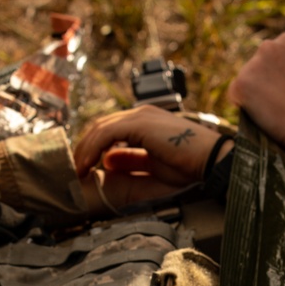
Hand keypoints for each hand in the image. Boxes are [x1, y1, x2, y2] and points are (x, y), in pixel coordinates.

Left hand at [74, 105, 232, 206]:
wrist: (211, 160)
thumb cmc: (189, 165)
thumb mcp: (152, 165)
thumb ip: (130, 160)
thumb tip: (107, 161)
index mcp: (145, 122)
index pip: (109, 129)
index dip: (92, 147)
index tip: (83, 167)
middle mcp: (140, 114)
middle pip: (100, 126)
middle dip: (83, 147)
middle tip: (73, 169)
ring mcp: (140, 116)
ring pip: (99, 128)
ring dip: (84, 150)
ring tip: (77, 171)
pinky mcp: (140, 123)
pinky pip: (106, 134)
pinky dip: (92, 150)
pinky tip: (87, 166)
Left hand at [227, 32, 284, 167]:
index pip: (280, 55)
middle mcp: (267, 47)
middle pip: (262, 65)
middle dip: (269, 81)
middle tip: (281, 102)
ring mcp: (251, 66)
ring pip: (249, 80)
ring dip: (257, 94)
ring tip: (273, 112)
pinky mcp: (240, 86)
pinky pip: (237, 96)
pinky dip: (246, 107)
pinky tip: (262, 117)